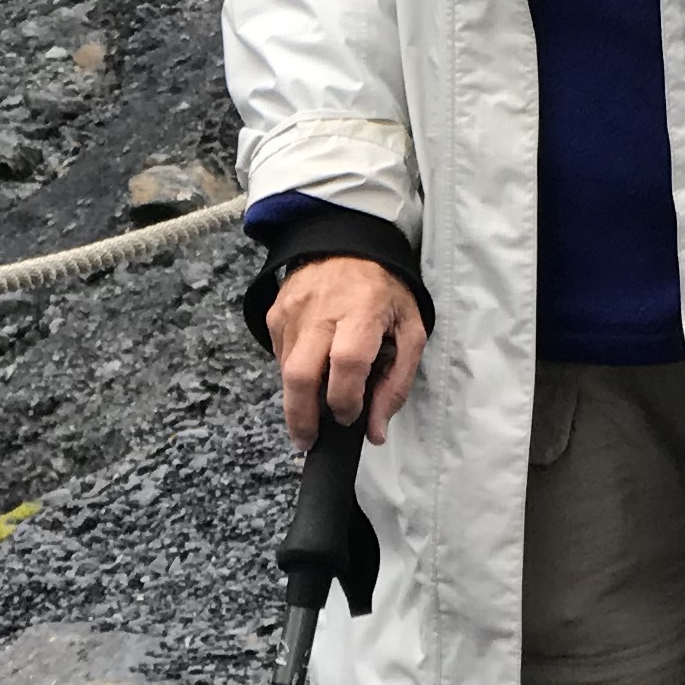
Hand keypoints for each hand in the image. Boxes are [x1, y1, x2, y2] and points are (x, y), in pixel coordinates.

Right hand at [267, 255, 426, 452]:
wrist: (348, 244)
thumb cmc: (385, 291)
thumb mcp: (409, 330)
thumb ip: (396, 383)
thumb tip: (375, 432)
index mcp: (362, 310)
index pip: (347, 364)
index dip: (345, 400)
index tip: (350, 417)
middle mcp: (322, 309)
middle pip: (300, 375)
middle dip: (302, 418)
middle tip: (310, 441)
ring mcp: (292, 310)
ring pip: (285, 371)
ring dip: (298, 399)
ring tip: (314, 408)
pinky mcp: (275, 313)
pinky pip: (279, 356)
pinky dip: (293, 373)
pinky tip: (311, 369)